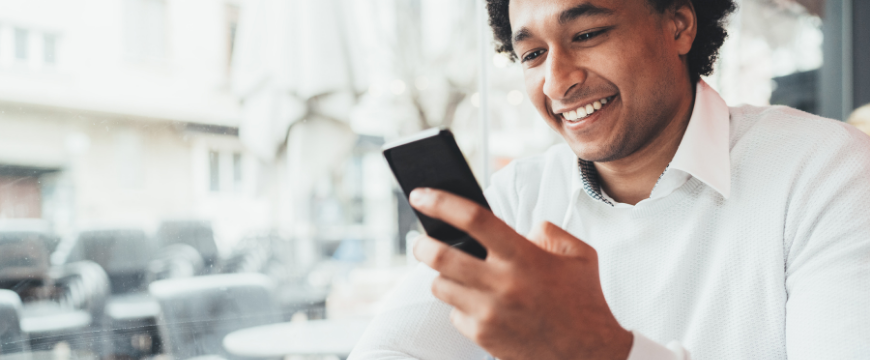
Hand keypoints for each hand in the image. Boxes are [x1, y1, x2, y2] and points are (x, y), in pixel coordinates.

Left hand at [410, 188, 632, 359]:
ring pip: (440, 286)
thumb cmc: (584, 302)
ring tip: (457, 275)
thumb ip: (548, 232)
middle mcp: (503, 283)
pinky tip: (481, 306)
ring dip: (443, 277)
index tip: (421, 194)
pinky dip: (461, 307)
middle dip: (422, 245)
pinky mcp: (484, 336)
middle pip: (440, 256)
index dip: (441, 202)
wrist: (591, 356)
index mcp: (525, 256)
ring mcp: (490, 312)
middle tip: (421, 241)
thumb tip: (521, 228)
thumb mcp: (579, 255)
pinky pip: (454, 314)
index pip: (474, 219)